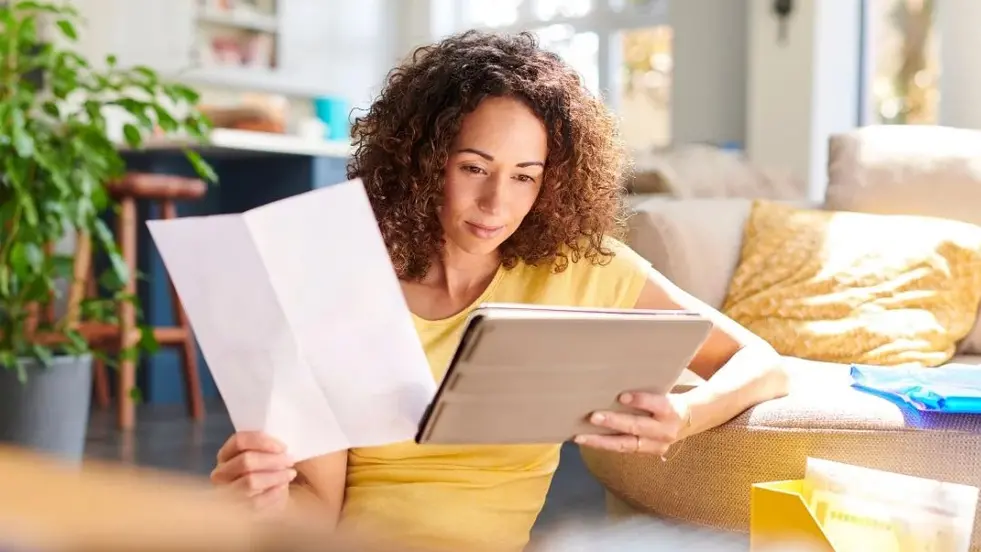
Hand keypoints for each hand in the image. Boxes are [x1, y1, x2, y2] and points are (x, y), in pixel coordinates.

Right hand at [210, 431, 296, 513]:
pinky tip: (283, 488)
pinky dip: (273, 493)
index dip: (262, 441)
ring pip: (250, 481)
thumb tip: (281, 445)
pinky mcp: (237, 511)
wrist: (286, 500)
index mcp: (227, 453)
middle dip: (272, 460)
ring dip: (275, 476)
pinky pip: (256, 502)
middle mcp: (221, 473)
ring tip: (290, 474)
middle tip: (290, 460)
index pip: (239, 441)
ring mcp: (227, 493)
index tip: (283, 447)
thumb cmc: (273, 472)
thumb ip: (270, 446)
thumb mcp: (270, 455)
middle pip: (245, 461)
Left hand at [574, 392, 689, 456]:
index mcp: (671, 410)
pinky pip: (622, 450)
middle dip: (614, 422)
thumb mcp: (663, 390)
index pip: (658, 405)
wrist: (686, 420)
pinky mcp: (646, 453)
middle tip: (593, 417)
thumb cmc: (665, 398)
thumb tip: (613, 375)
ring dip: (601, 441)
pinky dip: (603, 445)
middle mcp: (665, 431)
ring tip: (580, 436)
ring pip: (626, 444)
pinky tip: (586, 440)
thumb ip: (645, 388)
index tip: (621, 397)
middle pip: (638, 427)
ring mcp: (656, 445)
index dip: (640, 401)